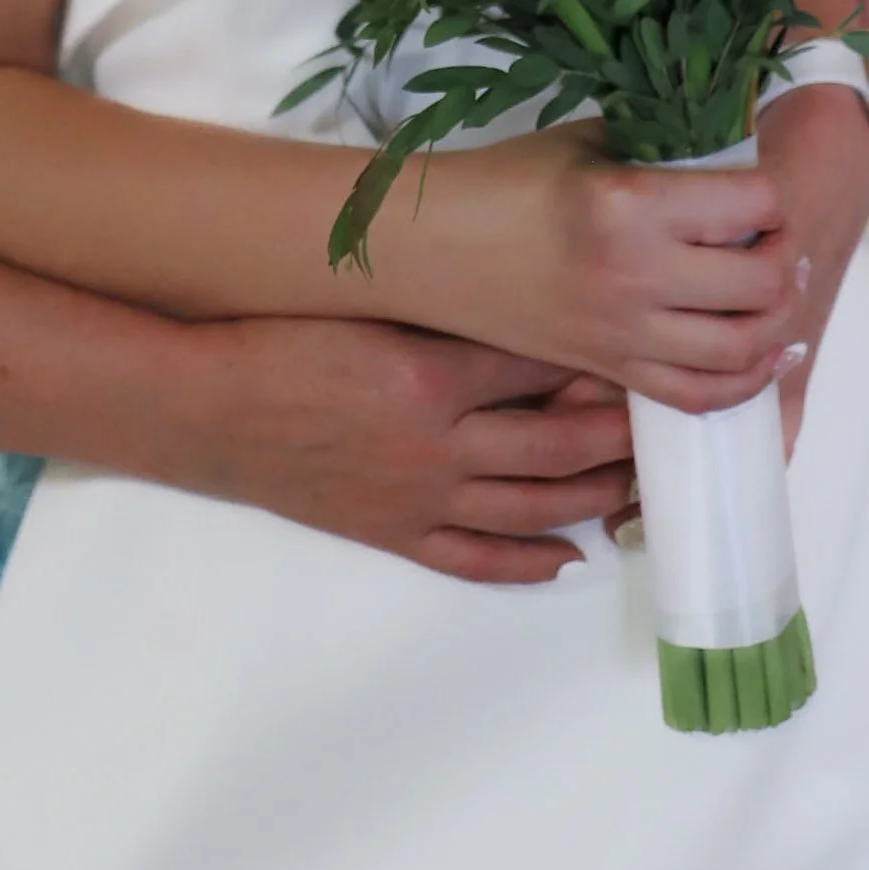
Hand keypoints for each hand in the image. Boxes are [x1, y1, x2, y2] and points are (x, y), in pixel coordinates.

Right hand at [175, 317, 635, 585]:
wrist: (207, 407)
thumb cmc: (279, 338)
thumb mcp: (366, 307)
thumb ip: (442, 310)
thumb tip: (519, 307)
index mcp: (430, 375)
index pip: (543, 368)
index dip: (597, 359)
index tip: (637, 345)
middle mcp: (436, 446)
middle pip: (556, 447)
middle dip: (618, 435)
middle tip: (662, 419)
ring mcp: (417, 499)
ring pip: (532, 508)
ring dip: (594, 497)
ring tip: (635, 483)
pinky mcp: (392, 534)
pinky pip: (474, 559)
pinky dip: (526, 562)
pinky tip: (566, 555)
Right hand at [403, 88, 868, 428]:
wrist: (432, 246)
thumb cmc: (507, 180)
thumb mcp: (591, 145)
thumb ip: (664, 156)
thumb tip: (735, 162)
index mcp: (629, 204)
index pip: (753, 205)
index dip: (771, 195)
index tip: (759, 192)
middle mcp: (635, 275)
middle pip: (762, 283)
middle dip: (783, 259)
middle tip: (774, 241)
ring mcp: (623, 332)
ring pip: (743, 348)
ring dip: (775, 321)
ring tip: (772, 293)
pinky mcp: (610, 368)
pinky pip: (701, 395)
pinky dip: (744, 381)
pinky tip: (758, 353)